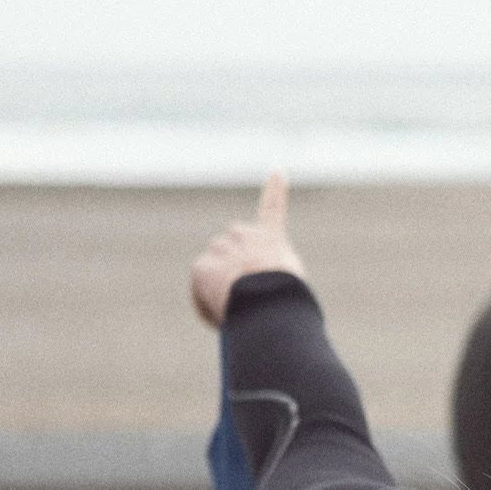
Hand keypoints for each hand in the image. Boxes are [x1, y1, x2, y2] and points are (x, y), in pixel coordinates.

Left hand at [191, 171, 306, 327]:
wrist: (267, 301)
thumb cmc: (287, 299)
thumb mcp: (290, 281)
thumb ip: (273, 271)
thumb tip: (252, 287)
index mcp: (272, 238)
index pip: (274, 208)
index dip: (276, 190)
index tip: (278, 170)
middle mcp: (245, 235)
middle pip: (232, 242)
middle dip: (231, 260)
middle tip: (240, 288)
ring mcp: (222, 248)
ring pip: (214, 264)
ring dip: (219, 280)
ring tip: (234, 306)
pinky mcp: (202, 266)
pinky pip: (200, 287)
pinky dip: (206, 304)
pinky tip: (220, 319)